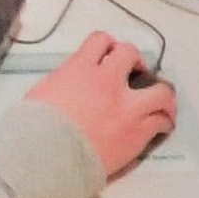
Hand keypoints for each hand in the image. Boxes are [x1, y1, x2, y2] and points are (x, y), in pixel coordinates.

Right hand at [22, 33, 176, 180]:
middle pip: (132, 55)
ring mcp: (127, 107)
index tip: (109, 56)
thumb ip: (65, 80)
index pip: (100, 40)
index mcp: (80, 70)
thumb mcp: (42, 92)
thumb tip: (74, 80)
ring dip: (162, 94)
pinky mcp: (138, 131)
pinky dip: (164, 122)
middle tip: (135, 74)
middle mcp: (108, 83)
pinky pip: (162, 121)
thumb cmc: (35, 127)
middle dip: (134, 62)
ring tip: (161, 102)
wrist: (47, 158)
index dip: (107, 46)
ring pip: (162, 91)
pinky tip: (161, 126)